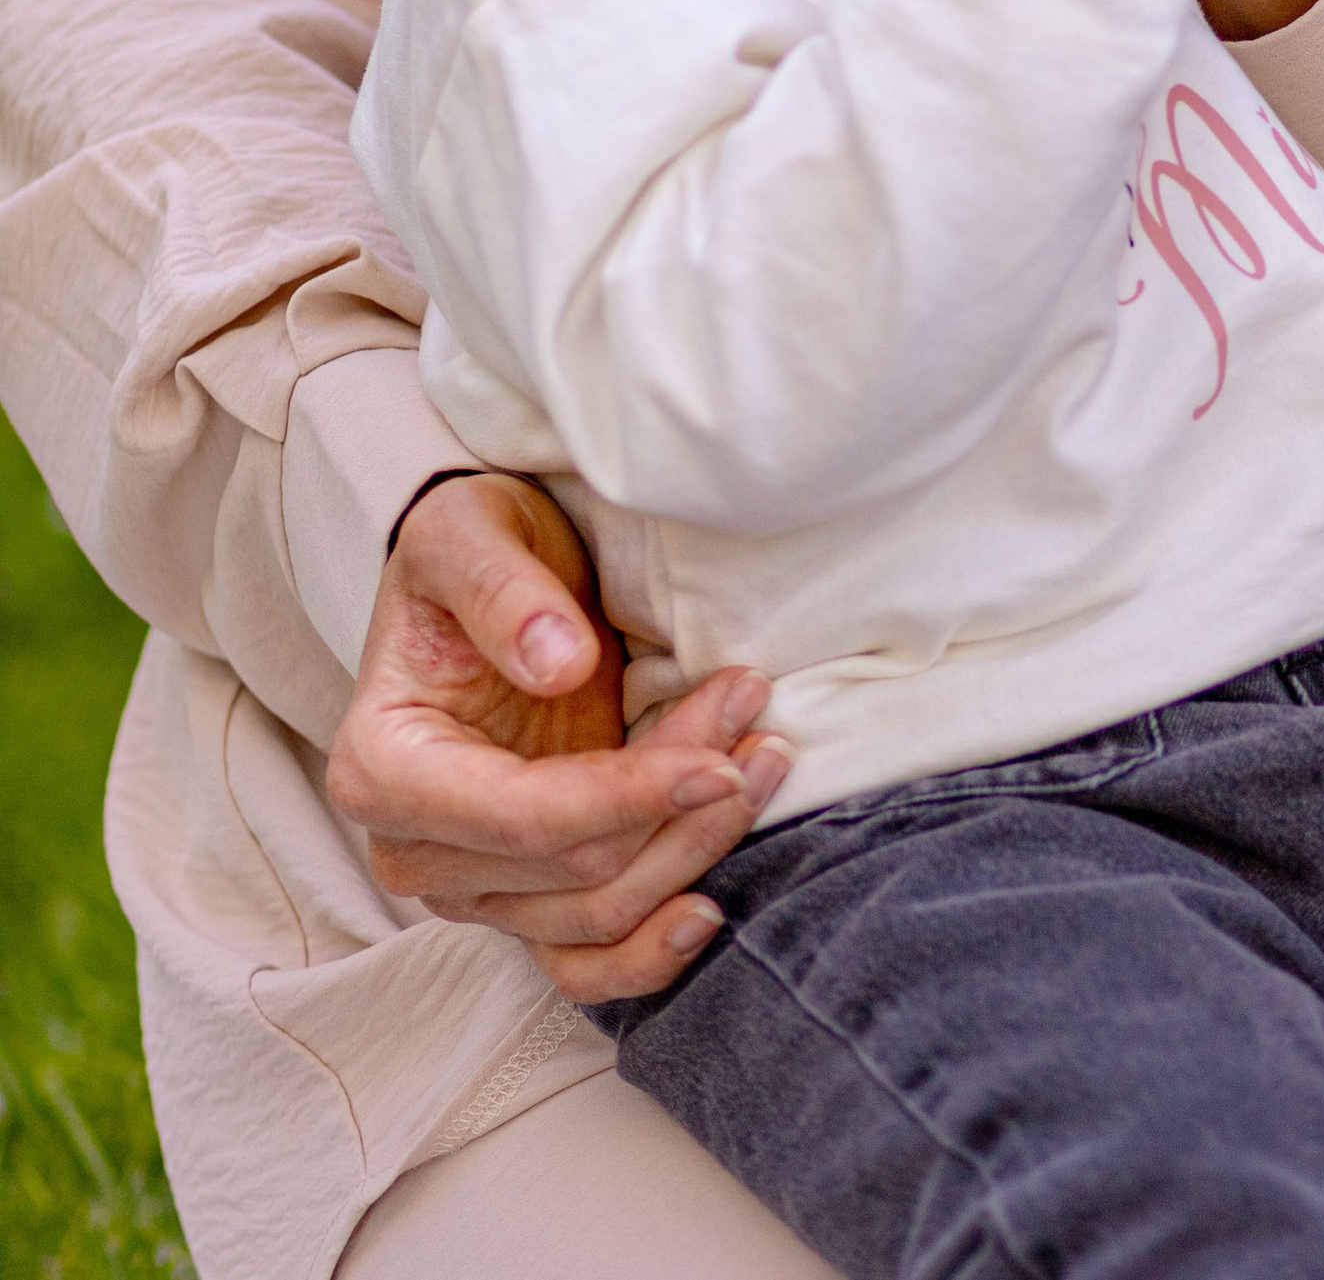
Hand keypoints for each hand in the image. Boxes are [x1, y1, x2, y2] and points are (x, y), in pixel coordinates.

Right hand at [324, 472, 789, 1002]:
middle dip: (681, 804)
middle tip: (763, 727)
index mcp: (384, 768)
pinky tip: (708, 913)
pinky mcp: (521, 901)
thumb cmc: (469, 549)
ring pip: (597, 913)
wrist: (490, 582)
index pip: (519, 816)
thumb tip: (559, 668)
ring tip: (767, 764)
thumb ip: (502, 592)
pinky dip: (646, 953)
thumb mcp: (467, 531)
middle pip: (575, 867)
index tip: (719, 761)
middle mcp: (415, 849)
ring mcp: (470, 887)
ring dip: (692, 852)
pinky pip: (580, 964)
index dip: (626, 797)